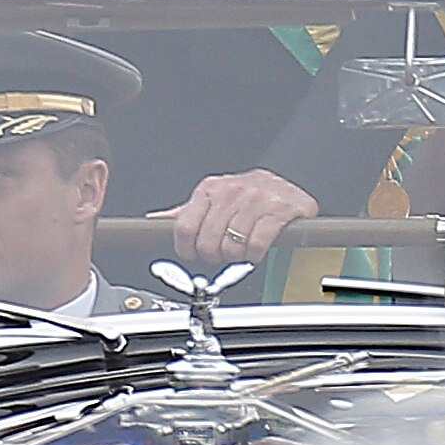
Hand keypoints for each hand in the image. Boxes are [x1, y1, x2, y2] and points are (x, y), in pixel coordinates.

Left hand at [172, 169, 317, 268]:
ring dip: (235, 256)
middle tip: (221, 253)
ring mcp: (256, 200)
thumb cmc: (249, 196)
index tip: (192, 254)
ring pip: (231, 245)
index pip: (184, 226)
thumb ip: (187, 212)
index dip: (186, 248)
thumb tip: (155, 220)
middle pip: (207, 241)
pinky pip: (257, 244)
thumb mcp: (215, 198)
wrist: (288, 187)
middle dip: (213, 255)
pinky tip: (255, 250)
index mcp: (210, 188)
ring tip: (240, 250)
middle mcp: (231, 191)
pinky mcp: (278, 211)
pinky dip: (254, 254)